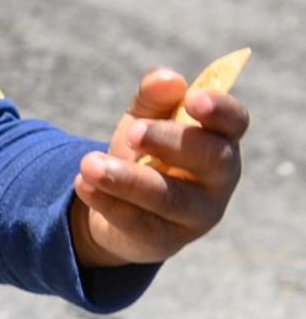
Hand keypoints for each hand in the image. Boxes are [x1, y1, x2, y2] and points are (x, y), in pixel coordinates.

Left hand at [71, 67, 249, 267]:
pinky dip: (108, 202)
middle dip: (170, 141)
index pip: (235, 122)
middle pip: (210, 157)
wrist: (118, 206)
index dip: (221, 110)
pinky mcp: (165, 240)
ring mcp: (197, 214)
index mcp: (219, 140)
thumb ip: (153, 98)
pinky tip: (83, 184)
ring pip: (171, 197)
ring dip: (128, 179)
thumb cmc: (145, 153)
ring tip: (90, 164)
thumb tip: (168, 78)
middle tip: (132, 132)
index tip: (194, 99)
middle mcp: (218, 179)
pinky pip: (138, 222)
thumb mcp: (144, 120)